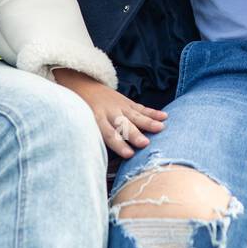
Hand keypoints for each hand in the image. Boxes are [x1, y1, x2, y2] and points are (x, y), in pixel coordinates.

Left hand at [51, 67, 167, 157]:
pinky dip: (153, 112)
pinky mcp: (127, 102)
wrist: (82, 86)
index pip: (108, 134)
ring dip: (149, 122)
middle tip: (145, 143)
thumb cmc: (81, 111)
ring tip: (161, 128)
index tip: (129, 154)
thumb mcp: (82, 123)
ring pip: (135, 115)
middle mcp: (110, 113)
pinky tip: (164, 116)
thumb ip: (92, 137)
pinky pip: (141, 108)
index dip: (119, 144)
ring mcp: (120, 106)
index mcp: (97, 120)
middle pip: (124, 125)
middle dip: (135, 134)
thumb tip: (96, 161)